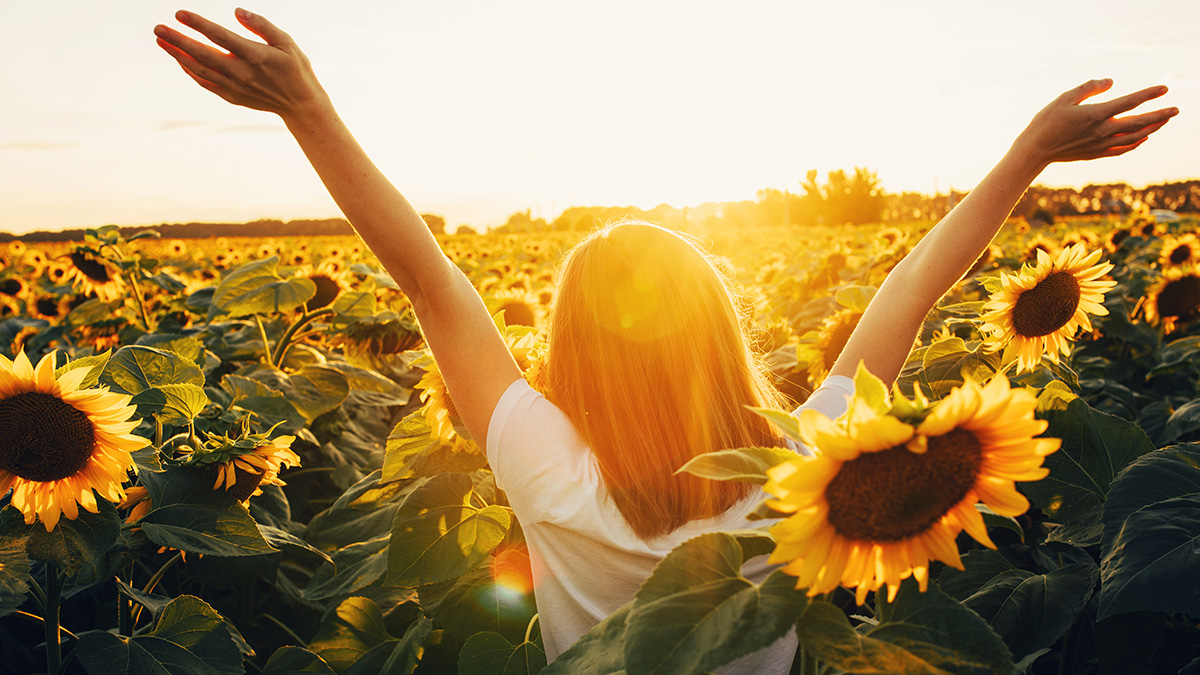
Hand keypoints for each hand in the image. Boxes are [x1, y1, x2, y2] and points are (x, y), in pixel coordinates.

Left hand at [154, 8, 329, 119]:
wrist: (300, 104)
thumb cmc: (295, 68)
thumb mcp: (286, 42)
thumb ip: (261, 25)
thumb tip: (237, 11)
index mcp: (255, 56)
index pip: (220, 36)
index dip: (198, 24)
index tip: (179, 13)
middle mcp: (242, 73)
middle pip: (202, 54)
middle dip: (177, 41)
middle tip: (158, 29)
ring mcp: (235, 87)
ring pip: (199, 70)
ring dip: (178, 55)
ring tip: (162, 41)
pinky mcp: (232, 96)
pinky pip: (205, 82)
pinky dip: (190, 71)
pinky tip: (180, 60)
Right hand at [1013, 79, 1177, 166]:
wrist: (1035, 150)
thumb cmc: (1046, 121)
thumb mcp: (1064, 98)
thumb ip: (1089, 88)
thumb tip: (1111, 82)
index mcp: (1095, 114)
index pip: (1129, 102)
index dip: (1148, 95)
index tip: (1164, 88)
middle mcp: (1102, 131)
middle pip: (1139, 123)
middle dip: (1160, 115)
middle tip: (1176, 110)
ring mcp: (1100, 144)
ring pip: (1134, 137)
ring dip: (1152, 128)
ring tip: (1163, 121)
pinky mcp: (1096, 154)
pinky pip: (1122, 149)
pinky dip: (1136, 143)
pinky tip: (1143, 137)